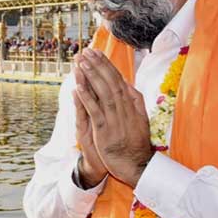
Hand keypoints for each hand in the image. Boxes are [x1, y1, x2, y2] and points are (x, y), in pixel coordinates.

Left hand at [75, 48, 153, 187]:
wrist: (137, 165)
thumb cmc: (135, 142)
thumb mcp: (140, 117)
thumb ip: (133, 99)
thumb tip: (126, 83)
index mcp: (132, 103)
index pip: (117, 79)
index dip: (106, 64)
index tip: (96, 52)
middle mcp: (124, 108)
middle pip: (110, 82)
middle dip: (97, 65)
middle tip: (86, 52)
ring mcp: (115, 119)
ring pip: (103, 93)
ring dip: (91, 77)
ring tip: (81, 63)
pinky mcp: (105, 130)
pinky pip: (95, 111)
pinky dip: (87, 98)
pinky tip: (78, 87)